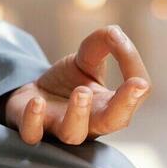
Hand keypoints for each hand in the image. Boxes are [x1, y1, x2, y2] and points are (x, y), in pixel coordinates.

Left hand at [5, 25, 150, 144]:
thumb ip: (104, 43)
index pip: (133, 95)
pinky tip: (36, 102)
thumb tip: (116, 33)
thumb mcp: (87, 59)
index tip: (122, 43)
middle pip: (113, 122)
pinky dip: (34, 120)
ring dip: (78, 114)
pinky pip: (32, 134)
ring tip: (81, 92)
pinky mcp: (31, 128)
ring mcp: (59, 128)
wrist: (29, 96)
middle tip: (137, 85)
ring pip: (73, 134)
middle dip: (125, 105)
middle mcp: (89, 123)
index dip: (134, 71)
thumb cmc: (66, 83)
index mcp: (108, 106)